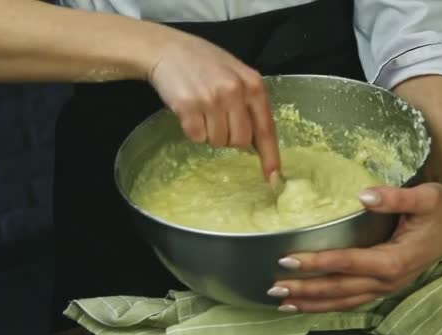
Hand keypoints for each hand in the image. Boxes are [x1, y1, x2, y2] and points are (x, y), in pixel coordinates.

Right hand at [147, 31, 279, 176]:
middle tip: (218, 119)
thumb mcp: (238, 77)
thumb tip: (257, 145)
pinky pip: (197, 137)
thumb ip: (250, 104)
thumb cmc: (206, 64)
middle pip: (241, 141)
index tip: (273, 177)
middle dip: (231, 138)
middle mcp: (235, 92)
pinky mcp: (188, 106)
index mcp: (253, 85)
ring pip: (218, 142)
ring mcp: (212, 99)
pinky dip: (193, 130)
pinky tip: (190, 111)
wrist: (168, 50)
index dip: (270, 156)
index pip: (266, 128)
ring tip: (203, 110)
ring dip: (210, 133)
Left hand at [268, 183, 441, 312]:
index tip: (288, 258)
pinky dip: (328, 304)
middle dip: (306, 289)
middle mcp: (388, 278)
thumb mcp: (425, 197)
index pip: (348, 263)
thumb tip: (364, 194)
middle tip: (274, 286)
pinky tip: (309, 304)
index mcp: (395, 259)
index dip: (318, 262)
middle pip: (340, 288)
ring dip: (313, 303)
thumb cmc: (441, 207)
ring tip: (283, 303)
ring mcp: (386, 286)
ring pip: (344, 300)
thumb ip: (395, 197)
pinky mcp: (384, 285)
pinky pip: (352, 300)